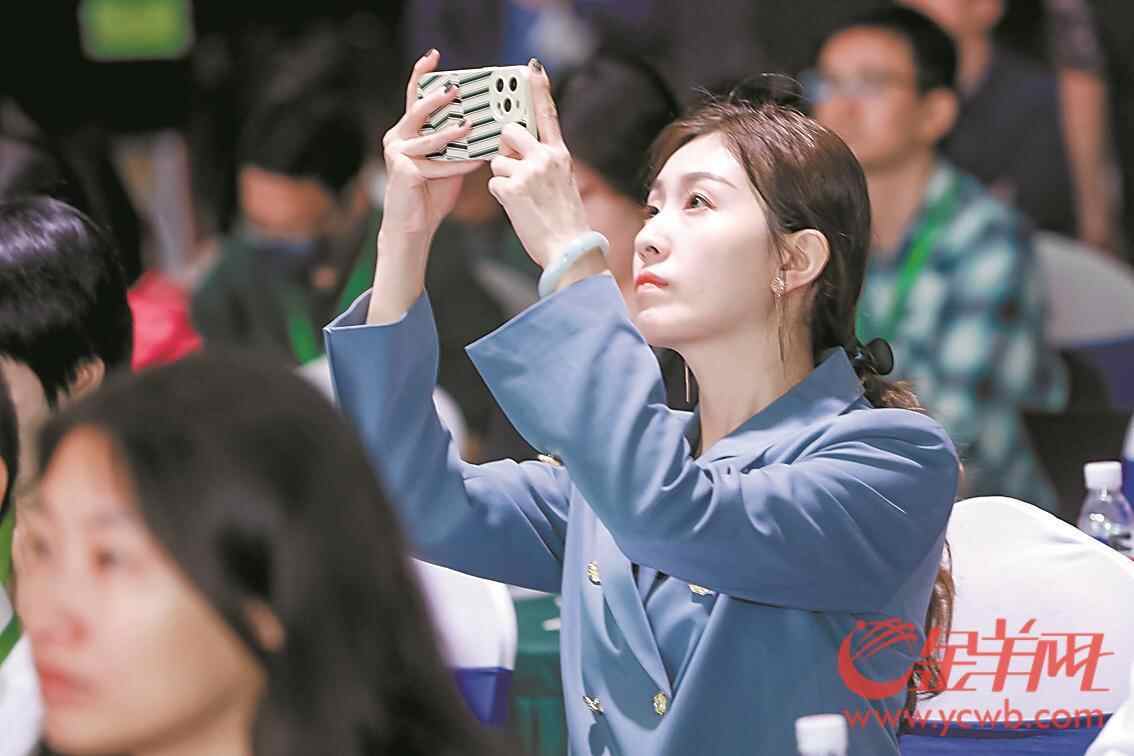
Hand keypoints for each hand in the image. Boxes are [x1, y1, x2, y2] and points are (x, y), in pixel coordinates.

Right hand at [368, 50, 481, 323]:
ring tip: (472, 125)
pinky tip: (475, 164)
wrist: (414, 226)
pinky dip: (457, 165)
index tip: (434, 56)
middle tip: (458, 89)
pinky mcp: (403, 170)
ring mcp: (397, 153)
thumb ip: (460, 143)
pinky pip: (436, 164)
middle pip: (418, 110)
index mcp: (407, 130)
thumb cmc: (431, 193)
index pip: (415, 97)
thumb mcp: (449, 161)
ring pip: (430, 137)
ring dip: (453, 131)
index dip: (422, 75)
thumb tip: (488, 124)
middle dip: (439, 98)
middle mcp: (397, 137)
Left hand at [488, 59, 590, 268]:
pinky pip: (493, 184)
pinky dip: (501, 197)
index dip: (538, 88)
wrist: (570, 249)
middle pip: (509, 132)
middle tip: (515, 169)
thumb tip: (517, 152)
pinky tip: (518, 209)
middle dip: (505, 149)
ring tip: (524, 200)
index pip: (547, 114)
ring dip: (503, 180)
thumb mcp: (562, 183)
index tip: (531, 66)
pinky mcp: (512, 190)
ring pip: (498, 163)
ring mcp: (528, 173)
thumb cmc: (565, 221)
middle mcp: (545, 158)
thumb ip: (544, 162)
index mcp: (560, 154)